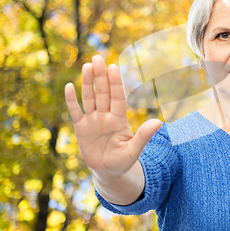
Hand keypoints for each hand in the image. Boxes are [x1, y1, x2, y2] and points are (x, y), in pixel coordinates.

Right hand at [64, 55, 161, 177]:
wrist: (109, 172)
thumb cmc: (124, 160)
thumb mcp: (134, 150)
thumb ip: (144, 136)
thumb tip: (159, 122)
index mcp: (119, 119)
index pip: (117, 97)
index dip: (115, 83)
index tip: (114, 67)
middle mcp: (105, 116)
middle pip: (102, 93)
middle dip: (100, 76)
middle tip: (98, 58)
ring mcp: (92, 121)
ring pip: (89, 98)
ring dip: (87, 83)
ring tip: (87, 66)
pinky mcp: (80, 128)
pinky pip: (75, 112)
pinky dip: (72, 100)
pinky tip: (70, 86)